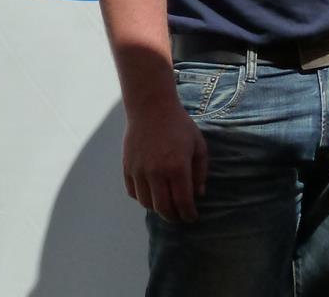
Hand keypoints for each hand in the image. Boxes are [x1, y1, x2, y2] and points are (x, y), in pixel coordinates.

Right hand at [122, 101, 206, 222]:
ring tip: (167, 207)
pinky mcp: (127, 168)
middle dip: (173, 217)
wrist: (151, 109)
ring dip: (158, 209)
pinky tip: (153, 195)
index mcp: (177, 167)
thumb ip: (200, 171)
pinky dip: (143, 199)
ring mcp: (139, 172)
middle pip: (163, 208)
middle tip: (180, 218)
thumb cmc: (179, 126)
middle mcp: (156, 173)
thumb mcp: (198, 145)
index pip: (182, 201)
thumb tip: (198, 194)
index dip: (188, 214)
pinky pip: (134, 193)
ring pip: (146, 203)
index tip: (193, 218)